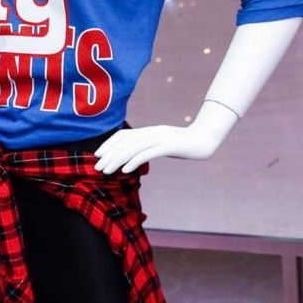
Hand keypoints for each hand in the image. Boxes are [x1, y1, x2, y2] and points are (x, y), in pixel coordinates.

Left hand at [93, 112, 232, 174]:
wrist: (206, 139)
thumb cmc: (184, 145)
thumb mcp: (163, 144)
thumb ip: (150, 146)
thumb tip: (135, 155)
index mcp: (149, 131)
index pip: (123, 135)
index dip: (109, 144)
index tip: (98, 155)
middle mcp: (152, 132)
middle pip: (125, 143)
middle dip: (109, 155)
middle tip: (97, 168)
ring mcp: (160, 138)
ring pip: (133, 148)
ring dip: (117, 160)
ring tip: (106, 171)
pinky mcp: (169, 145)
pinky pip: (148, 153)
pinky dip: (134, 161)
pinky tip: (125, 171)